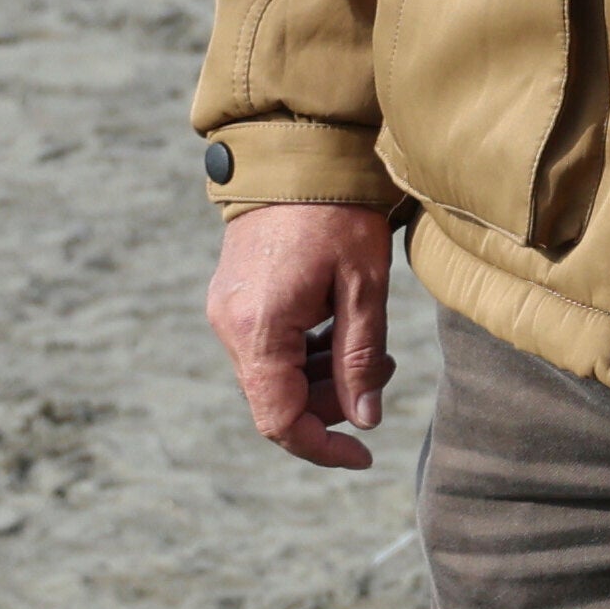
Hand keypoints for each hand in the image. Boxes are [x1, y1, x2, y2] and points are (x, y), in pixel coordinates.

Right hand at [206, 201, 399, 468]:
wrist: (295, 153)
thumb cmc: (336, 213)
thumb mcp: (364, 286)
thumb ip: (361, 357)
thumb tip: (365, 421)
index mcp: (259, 329)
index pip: (281, 420)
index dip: (322, 448)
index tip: (364, 455)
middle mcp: (230, 326)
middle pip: (277, 401)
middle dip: (333, 404)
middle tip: (384, 370)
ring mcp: (226, 312)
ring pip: (273, 377)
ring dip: (323, 378)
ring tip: (373, 348)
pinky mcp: (232, 299)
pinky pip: (266, 349)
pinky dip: (304, 355)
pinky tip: (340, 329)